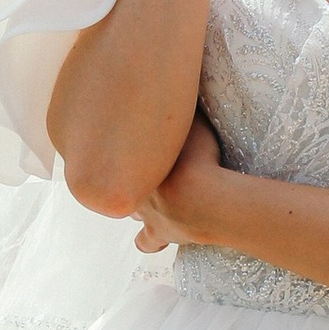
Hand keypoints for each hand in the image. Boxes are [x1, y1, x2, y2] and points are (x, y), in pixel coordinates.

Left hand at [134, 114, 226, 252]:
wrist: (204, 198)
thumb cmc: (196, 156)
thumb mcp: (194, 122)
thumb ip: (187, 109)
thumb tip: (181, 86)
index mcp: (138, 162)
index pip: (124, 155)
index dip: (133, 151)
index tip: (139, 146)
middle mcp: (135, 185)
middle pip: (128, 180)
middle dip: (137, 178)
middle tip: (153, 171)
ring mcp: (146, 213)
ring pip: (133, 211)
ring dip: (142, 207)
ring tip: (156, 201)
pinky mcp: (161, 235)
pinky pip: (148, 243)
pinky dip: (151, 242)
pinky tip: (158, 240)